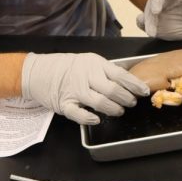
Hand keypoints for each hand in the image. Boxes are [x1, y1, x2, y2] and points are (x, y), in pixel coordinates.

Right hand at [21, 53, 148, 124]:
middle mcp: (86, 76)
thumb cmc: (66, 67)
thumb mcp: (87, 61)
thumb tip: (127, 79)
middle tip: (132, 103)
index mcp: (95, 64)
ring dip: (113, 109)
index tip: (144, 91)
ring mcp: (75, 90)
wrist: (37, 71)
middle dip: (126, 98)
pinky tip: (97, 119)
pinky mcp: (64, 104)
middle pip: (112, 90)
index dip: (135, 85)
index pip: (120, 75)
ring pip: (99, 102)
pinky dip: (89, 118)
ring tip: (120, 111)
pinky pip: (79, 114)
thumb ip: (104, 70)